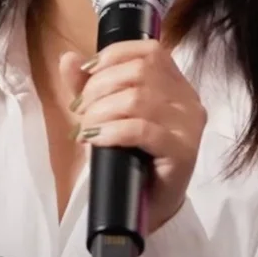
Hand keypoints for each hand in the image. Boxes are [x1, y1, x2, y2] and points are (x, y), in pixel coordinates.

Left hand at [60, 40, 205, 233]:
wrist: (148, 206)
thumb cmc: (130, 157)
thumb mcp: (105, 115)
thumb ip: (88, 86)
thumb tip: (68, 59)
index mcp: (175, 83)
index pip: (150, 51)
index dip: (114, 56)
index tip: (86, 73)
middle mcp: (188, 99)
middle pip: (141, 72)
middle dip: (99, 87)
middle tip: (80, 112)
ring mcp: (189, 125)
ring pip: (139, 99)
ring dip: (101, 111)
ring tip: (85, 130)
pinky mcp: (183, 151)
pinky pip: (143, 130)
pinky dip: (112, 131)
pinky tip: (96, 139)